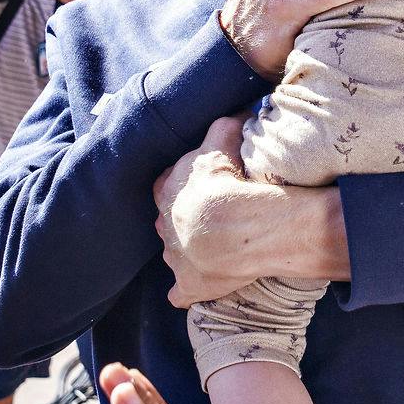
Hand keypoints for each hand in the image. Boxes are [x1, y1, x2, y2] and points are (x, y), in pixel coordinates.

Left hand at [153, 117, 272, 306]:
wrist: (233, 226)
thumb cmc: (226, 180)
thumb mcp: (224, 140)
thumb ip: (227, 125)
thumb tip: (239, 111)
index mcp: (168, 189)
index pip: (166, 184)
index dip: (183, 185)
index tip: (202, 185)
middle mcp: (165, 224)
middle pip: (167, 220)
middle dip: (182, 220)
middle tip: (209, 219)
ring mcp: (174, 256)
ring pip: (173, 253)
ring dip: (187, 253)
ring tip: (212, 251)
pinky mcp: (188, 284)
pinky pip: (181, 292)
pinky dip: (187, 292)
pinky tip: (196, 290)